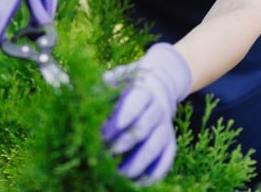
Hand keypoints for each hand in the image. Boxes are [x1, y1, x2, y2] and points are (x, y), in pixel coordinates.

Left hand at [101, 43, 192, 184]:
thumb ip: (106, 84)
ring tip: (120, 174)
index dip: (123, 117)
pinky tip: (140, 182)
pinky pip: (167, 158)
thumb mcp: (120, 78)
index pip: (137, 102)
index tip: (105, 132)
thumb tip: (90, 91)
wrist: (160, 82)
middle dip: (125, 142)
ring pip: (156, 146)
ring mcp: (165, 126)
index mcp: (144, 91)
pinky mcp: (170, 141)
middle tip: (107, 152)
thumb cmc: (130, 84)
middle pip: (145, 127)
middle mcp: (158, 109)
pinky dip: (156, 172)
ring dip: (139, 162)